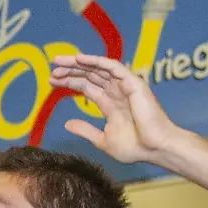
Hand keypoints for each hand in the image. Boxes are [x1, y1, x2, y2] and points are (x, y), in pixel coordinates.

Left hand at [49, 54, 185, 164]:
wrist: (155, 149)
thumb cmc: (135, 147)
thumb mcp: (103, 139)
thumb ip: (86, 130)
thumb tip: (67, 124)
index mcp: (110, 103)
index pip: (87, 86)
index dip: (70, 81)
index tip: (52, 79)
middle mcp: (116, 91)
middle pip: (90, 75)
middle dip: (71, 70)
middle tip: (53, 67)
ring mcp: (125, 86)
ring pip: (98, 68)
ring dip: (79, 63)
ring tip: (59, 61)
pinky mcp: (133, 83)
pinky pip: (114, 67)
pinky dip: (97, 61)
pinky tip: (80, 59)